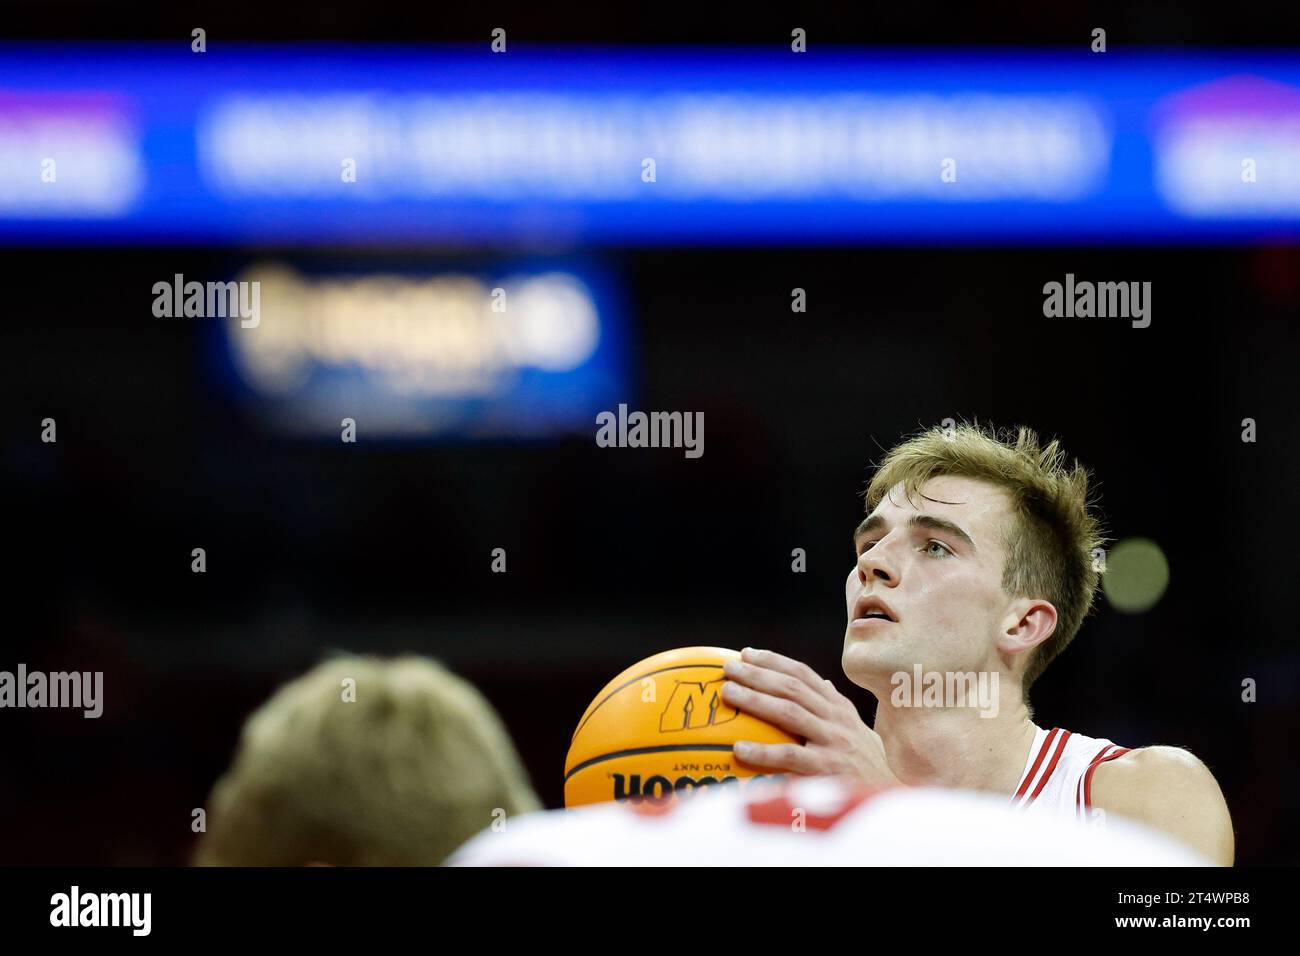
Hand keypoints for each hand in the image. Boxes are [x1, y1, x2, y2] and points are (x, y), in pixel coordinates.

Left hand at [721, 647, 898, 786]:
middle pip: (792, 688)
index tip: (747, 653)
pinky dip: (762, 752)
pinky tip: (738, 749)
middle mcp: (837, 720)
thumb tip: (821, 682)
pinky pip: (790, 756)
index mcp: (839, 708)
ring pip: (790, 712)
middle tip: (729, 668)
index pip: (804, 675)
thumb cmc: (867, 765)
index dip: (775, 661)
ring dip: (756, 700)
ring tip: (728, 693)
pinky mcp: (828, 770)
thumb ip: (835, 709)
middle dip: (758, 674)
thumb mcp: (856, 732)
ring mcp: (833, 742)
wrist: (893, 798)